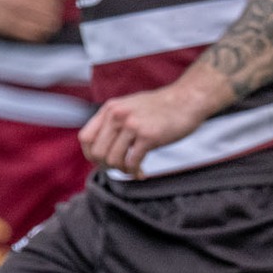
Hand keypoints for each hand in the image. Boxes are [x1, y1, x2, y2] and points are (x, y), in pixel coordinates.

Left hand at [80, 82, 214, 177]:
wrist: (187, 100)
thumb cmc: (162, 107)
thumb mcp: (130, 107)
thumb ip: (115, 122)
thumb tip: (103, 147)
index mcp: (110, 109)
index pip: (86, 138)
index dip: (91, 155)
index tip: (102, 162)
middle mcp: (117, 115)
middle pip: (98, 152)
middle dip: (107, 166)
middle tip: (120, 169)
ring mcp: (132, 125)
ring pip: (113, 159)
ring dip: (122, 170)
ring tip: (133, 170)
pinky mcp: (148, 136)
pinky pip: (132, 162)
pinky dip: (135, 171)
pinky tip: (142, 173)